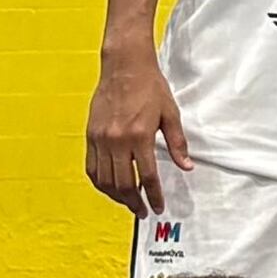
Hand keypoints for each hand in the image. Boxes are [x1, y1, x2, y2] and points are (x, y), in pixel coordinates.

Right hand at [86, 45, 188, 212]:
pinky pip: (92, 168)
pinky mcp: (90, 135)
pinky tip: (110, 188)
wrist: (124, 66)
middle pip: (124, 183)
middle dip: (134, 202)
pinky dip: (100, 183)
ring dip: (117, 196)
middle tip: (143, 211)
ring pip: (105, 180)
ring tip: (129, 203)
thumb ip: (178, 143)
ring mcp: (101, 139)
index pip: (147, 177)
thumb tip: (187, 167)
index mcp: (140, 136)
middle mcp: (118, 140)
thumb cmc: (150, 87)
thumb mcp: (170, 114)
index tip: (158, 207)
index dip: (154, 196)